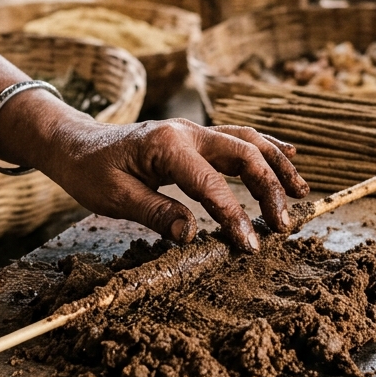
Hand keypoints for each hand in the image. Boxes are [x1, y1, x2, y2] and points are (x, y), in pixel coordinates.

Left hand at [0, 102, 308, 250]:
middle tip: (283, 225)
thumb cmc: (90, 172)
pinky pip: (239, 136)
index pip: (212, 185)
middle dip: (269, 188)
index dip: (235, 217)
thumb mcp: (113, 198)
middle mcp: (186, 131)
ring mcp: (193, 130)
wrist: (74, 144)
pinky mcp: (195, 136)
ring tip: (301, 191)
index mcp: (166, 146)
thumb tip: (192, 234)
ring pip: (248, 140)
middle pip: (244, 154)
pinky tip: (291, 154)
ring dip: (277, 164)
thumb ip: (155, 212)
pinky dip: (267, 146)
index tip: (251, 246)